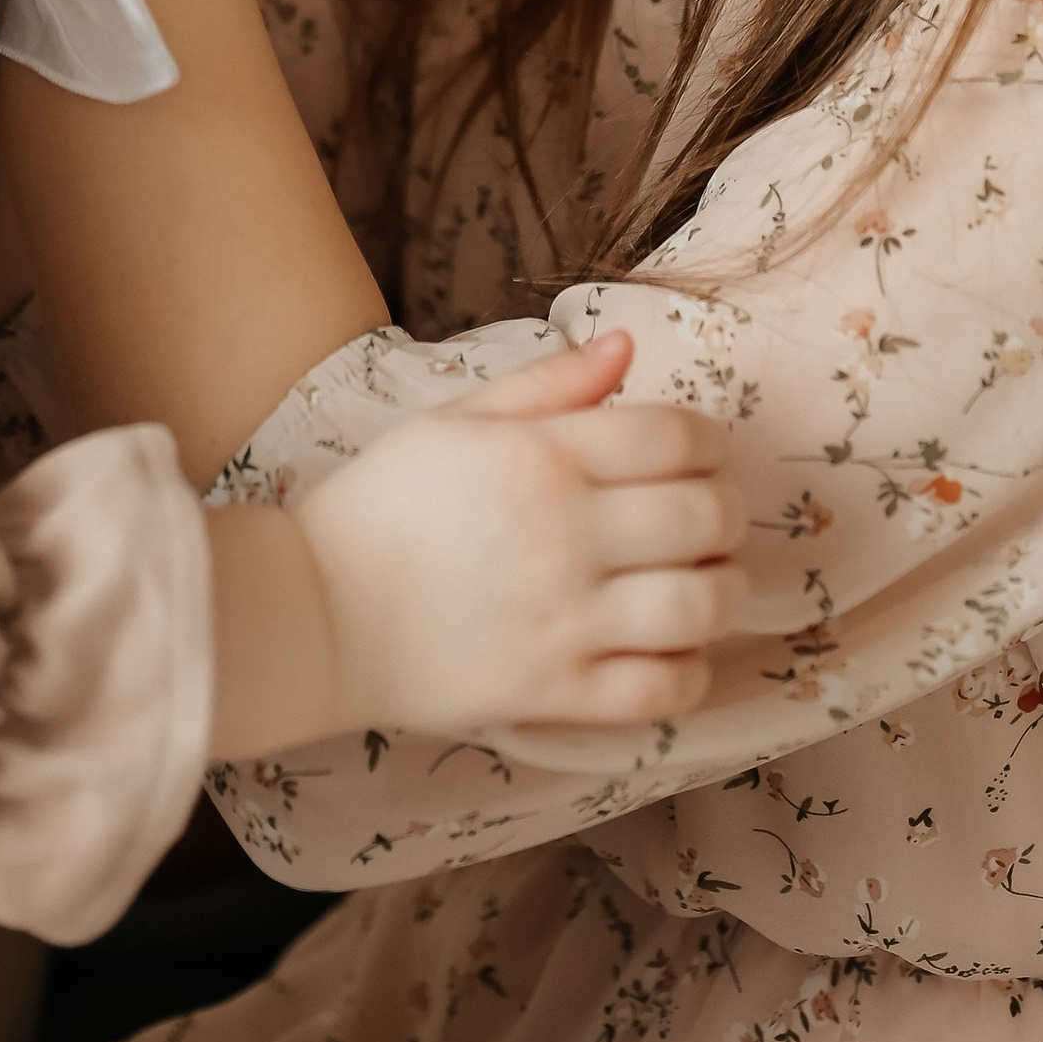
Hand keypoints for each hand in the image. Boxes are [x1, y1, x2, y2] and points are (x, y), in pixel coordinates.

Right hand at [210, 329, 747, 756]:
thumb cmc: (383, 504)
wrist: (315, 612)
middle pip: (704, 517)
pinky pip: (661, 690)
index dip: (709, 439)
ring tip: (707, 581)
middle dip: (727, 511)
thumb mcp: (456, 419)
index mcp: (541, 457)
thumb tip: (627, 347)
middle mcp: (564, 536)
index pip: (676, 436)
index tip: (702, 451)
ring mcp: (564, 621)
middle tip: (712, 516)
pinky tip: (676, 649)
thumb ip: (548, 383)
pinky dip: (690, 670)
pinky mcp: (555, 694)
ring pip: (698, 606)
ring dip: (723, 590)